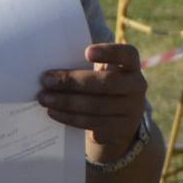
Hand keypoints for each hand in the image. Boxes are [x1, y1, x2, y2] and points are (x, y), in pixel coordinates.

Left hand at [40, 43, 150, 166]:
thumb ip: (85, 66)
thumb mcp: (102, 73)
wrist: (118, 121)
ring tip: (44, 98)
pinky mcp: (120, 129)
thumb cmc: (102, 88)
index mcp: (132, 66)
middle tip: (46, 80)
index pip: (127, 55)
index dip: (109, 52)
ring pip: (97, 106)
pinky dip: (70, 117)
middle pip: (106, 83)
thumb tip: (51, 70)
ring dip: (66, 102)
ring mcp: (132, 110)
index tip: (86, 52)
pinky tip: (54, 112)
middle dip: (73, 82)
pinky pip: (92, 123)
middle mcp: (137, 86)